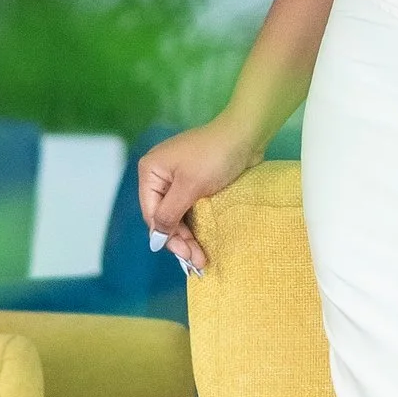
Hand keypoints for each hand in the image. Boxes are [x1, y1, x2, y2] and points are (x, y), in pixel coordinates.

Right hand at [137, 118, 259, 276]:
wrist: (246, 134)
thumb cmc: (214, 157)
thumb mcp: (189, 187)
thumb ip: (169, 214)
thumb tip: (155, 239)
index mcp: (151, 171)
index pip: (152, 212)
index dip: (167, 236)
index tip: (184, 256)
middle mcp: (161, 175)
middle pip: (165, 216)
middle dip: (180, 240)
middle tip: (197, 261)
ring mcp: (179, 178)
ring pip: (179, 215)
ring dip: (189, 236)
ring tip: (202, 258)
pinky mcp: (196, 181)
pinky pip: (191, 208)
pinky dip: (196, 224)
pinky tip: (203, 241)